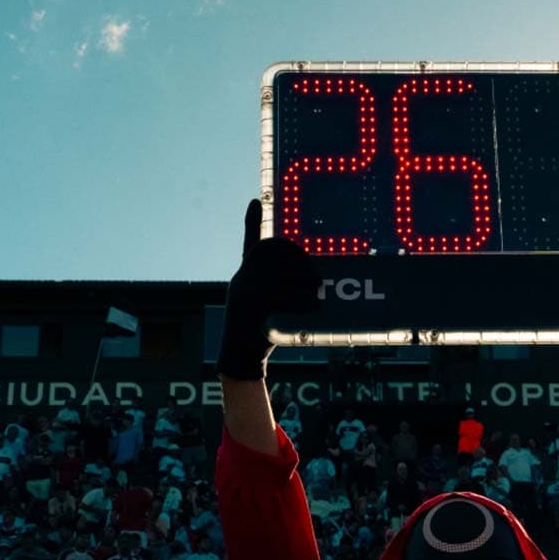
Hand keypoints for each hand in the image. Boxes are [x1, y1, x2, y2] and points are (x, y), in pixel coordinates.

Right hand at [217, 199, 320, 380]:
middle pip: (275, 253)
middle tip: (316, 276)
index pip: (254, 243)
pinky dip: (302, 302)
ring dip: (306, 283)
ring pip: (282, 272)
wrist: (240, 357)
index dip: (255, 223)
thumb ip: (281, 283)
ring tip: (317, 293)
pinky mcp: (250, 307)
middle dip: (299, 260)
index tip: (257, 202)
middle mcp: (242, 277)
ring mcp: (244, 290)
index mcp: (247, 273)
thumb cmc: (260, 327)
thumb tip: (309, 271)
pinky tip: (313, 308)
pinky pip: (282, 295)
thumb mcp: (267, 300)